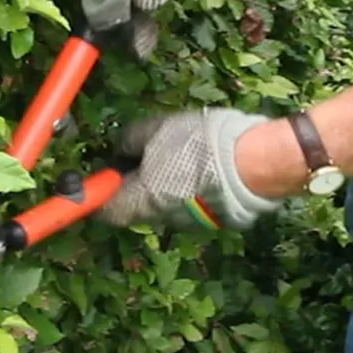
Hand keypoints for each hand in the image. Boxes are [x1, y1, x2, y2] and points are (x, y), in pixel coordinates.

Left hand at [96, 108, 282, 229]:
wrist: (254, 163)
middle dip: (135, 184)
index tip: (100, 176)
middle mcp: (162, 219)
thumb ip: (130, 140)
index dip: (98, 195)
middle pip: (136, 207)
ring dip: (163, 184)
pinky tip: (200, 165)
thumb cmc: (198, 144)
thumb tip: (119, 149)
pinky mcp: (213, 220)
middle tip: (143, 155)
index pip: (105, 211)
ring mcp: (189, 223)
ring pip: (164, 204)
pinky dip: (187, 188)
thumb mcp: (156, 129)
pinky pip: (189, 204)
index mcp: (142, 201)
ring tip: (178, 153)